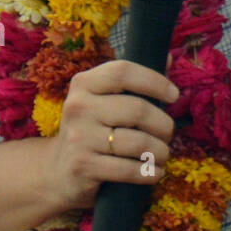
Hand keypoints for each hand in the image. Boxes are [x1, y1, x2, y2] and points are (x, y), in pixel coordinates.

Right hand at [42, 60, 177, 213]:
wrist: (56, 171)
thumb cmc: (92, 130)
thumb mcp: (103, 101)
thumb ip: (133, 81)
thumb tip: (167, 58)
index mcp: (84, 84)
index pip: (124, 72)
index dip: (155, 81)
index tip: (174, 95)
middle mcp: (78, 107)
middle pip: (138, 109)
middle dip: (163, 125)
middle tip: (168, 134)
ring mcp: (79, 137)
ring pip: (138, 142)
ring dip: (160, 151)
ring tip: (162, 154)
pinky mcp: (83, 166)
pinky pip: (129, 169)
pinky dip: (149, 172)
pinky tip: (155, 172)